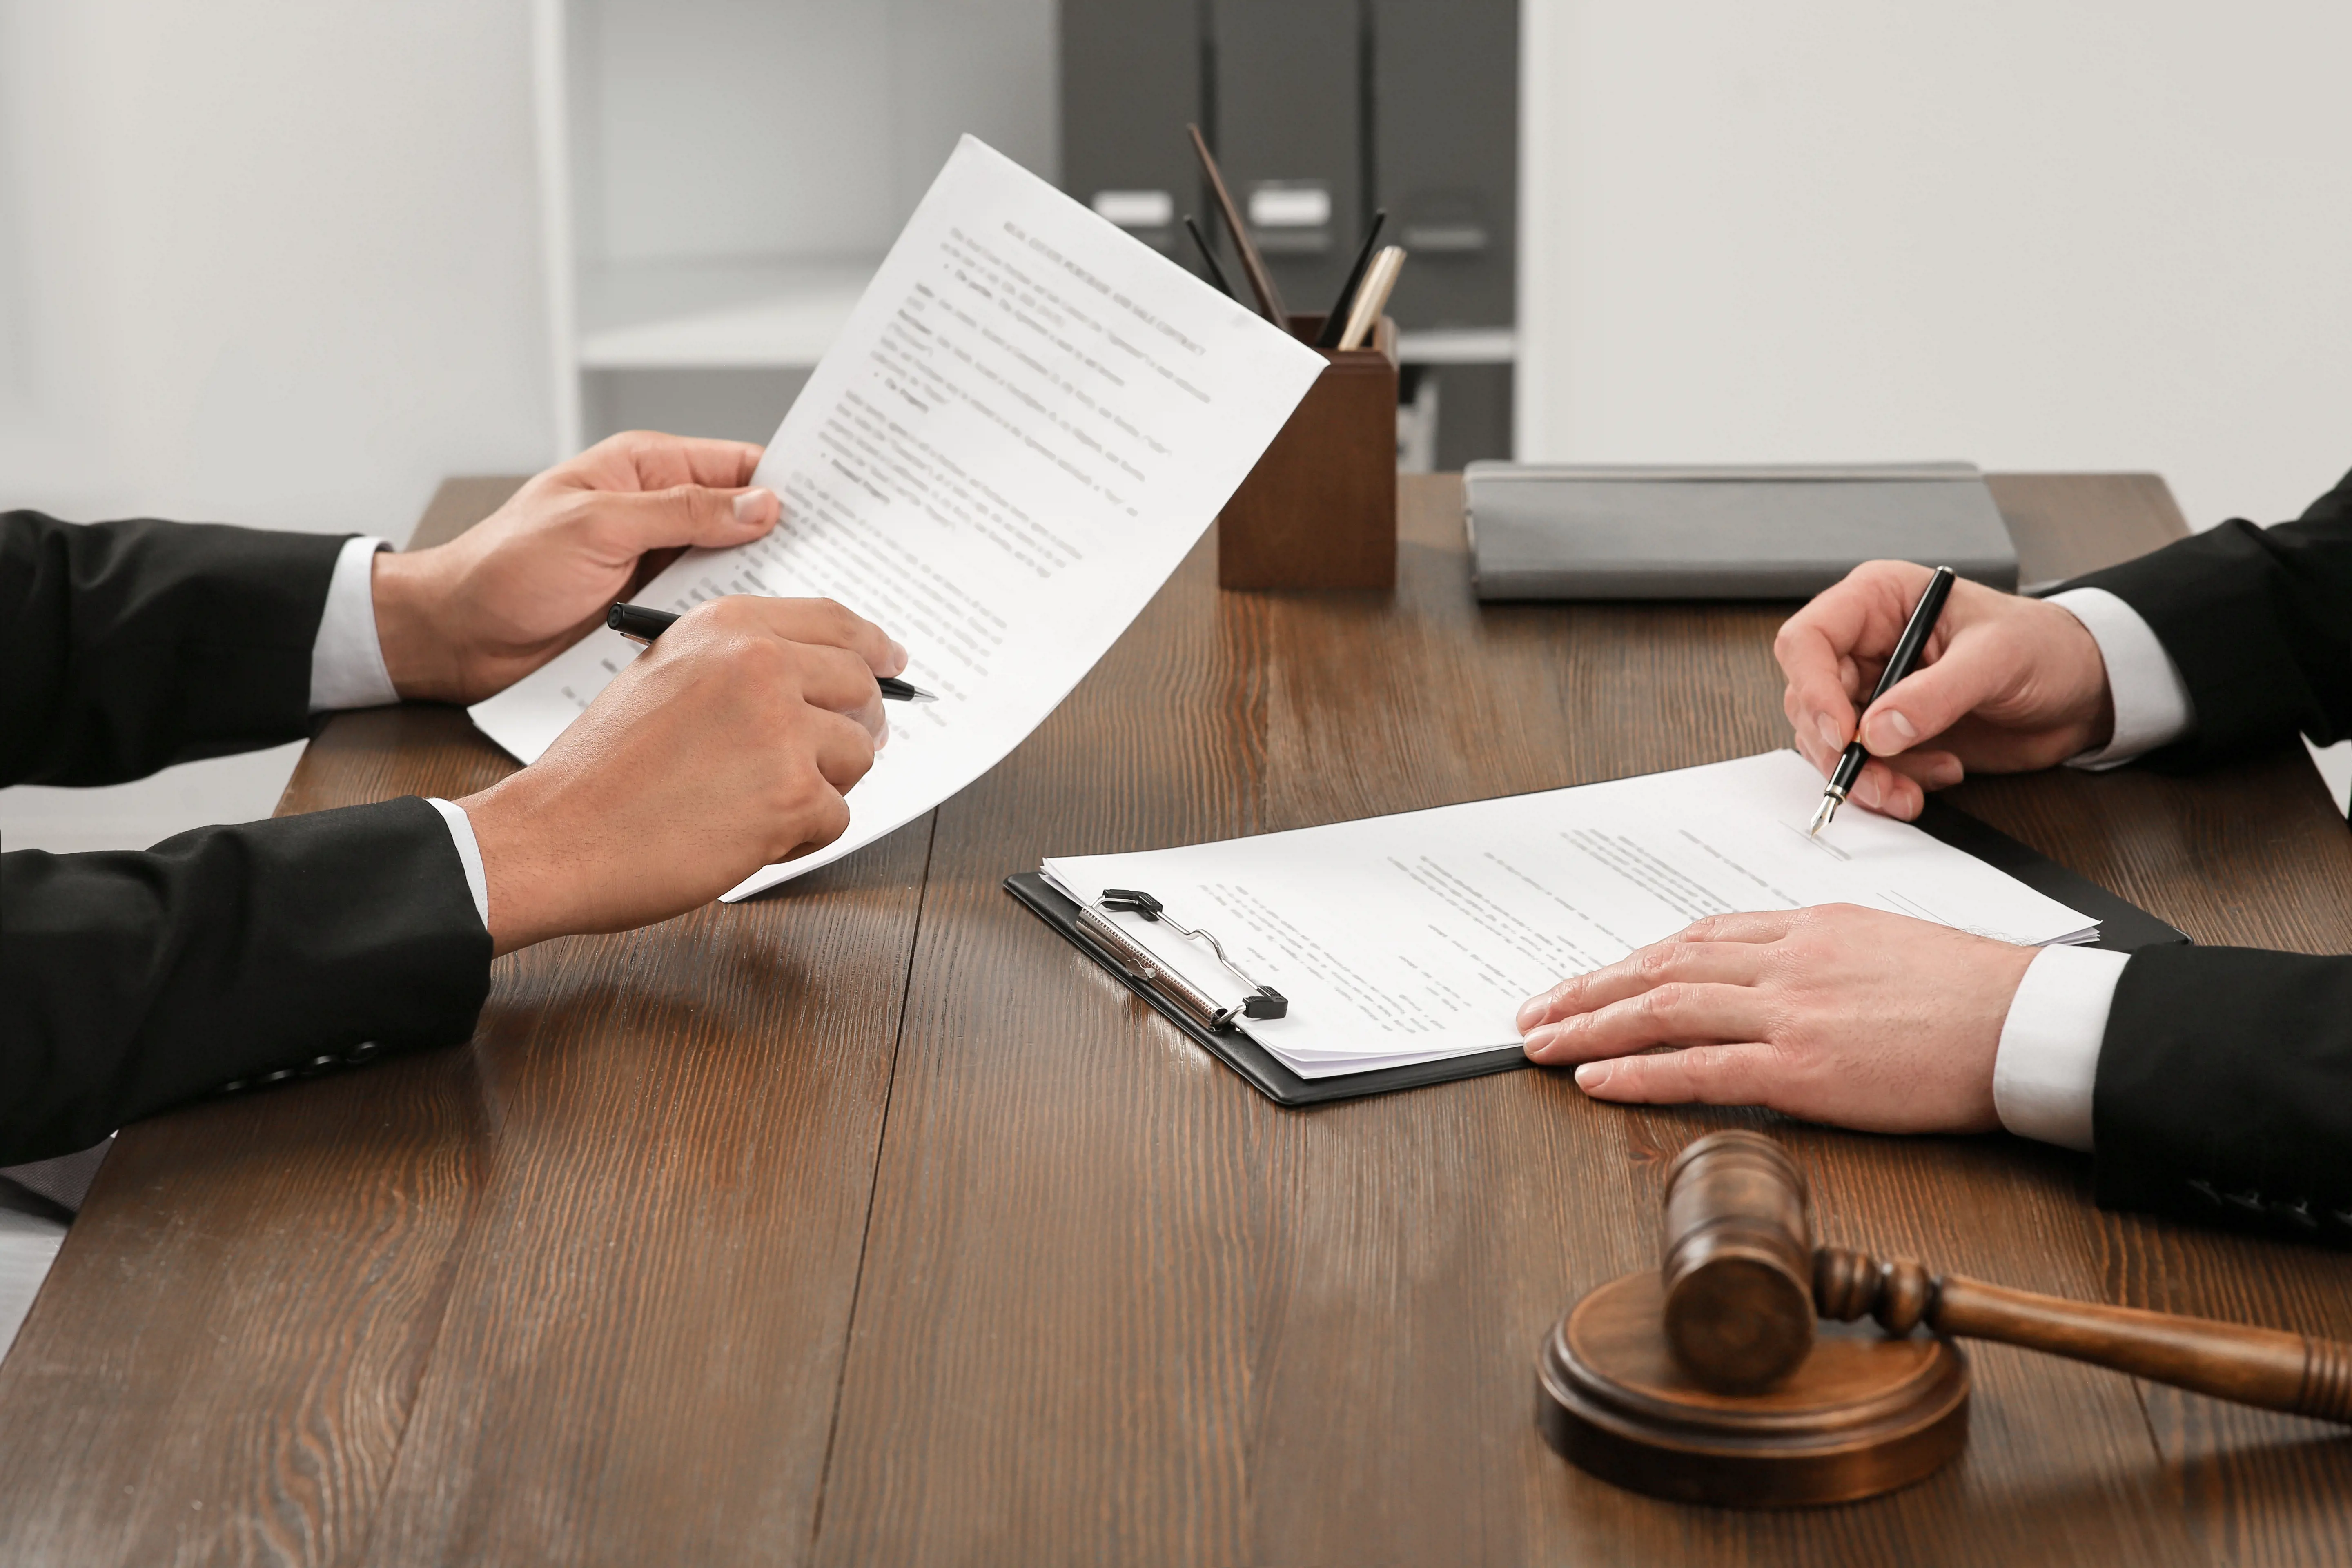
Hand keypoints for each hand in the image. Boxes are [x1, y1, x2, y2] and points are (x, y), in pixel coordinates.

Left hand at [371, 430, 807, 703]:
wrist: (453, 637)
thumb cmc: (503, 569)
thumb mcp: (596, 526)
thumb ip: (682, 512)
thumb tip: (763, 504)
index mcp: (645, 469)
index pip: (741, 464)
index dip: (796, 481)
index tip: (850, 504)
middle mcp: (659, 514)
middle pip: (749, 521)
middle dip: (799, 542)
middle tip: (857, 568)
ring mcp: (658, 567)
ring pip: (736, 572)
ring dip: (772, 590)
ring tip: (828, 612)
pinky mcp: (652, 615)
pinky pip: (710, 614)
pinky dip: (740, 626)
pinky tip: (774, 644)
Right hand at [456, 596, 904, 953]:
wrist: (556, 834)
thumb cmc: (602, 768)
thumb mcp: (664, 676)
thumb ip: (739, 665)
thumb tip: (817, 680)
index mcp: (729, 626)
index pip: (836, 622)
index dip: (873, 647)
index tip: (891, 663)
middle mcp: (762, 664)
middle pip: (859, 688)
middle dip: (856, 725)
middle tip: (837, 755)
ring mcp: (783, 729)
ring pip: (857, 755)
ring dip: (821, 786)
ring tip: (755, 802)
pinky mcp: (793, 795)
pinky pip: (837, 815)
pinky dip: (800, 836)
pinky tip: (744, 836)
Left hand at [1515, 905, 2036, 1134]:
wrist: (2025, 1022)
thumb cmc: (1968, 992)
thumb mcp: (1880, 946)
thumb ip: (1816, 956)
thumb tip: (1768, 975)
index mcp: (1805, 930)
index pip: (1696, 939)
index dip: (1633, 960)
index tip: (1592, 978)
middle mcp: (1786, 962)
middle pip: (1662, 966)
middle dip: (1589, 989)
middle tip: (1537, 1010)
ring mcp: (1790, 1013)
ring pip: (1664, 1008)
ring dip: (1592, 1025)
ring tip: (1542, 1043)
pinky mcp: (1803, 1069)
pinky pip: (1699, 1067)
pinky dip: (1638, 1071)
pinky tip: (1595, 1079)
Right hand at [1775, 561, 2116, 820]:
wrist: (2080, 689)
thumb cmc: (2043, 646)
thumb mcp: (1996, 659)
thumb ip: (1936, 694)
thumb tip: (1878, 732)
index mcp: (1877, 602)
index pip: (1808, 640)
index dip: (1813, 688)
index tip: (1843, 733)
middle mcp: (1864, 645)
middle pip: (1809, 699)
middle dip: (1839, 748)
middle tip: (1878, 779)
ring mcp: (1874, 690)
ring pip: (1828, 740)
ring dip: (1865, 775)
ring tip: (1911, 792)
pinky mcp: (1889, 731)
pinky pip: (1863, 764)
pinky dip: (1890, 783)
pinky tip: (1937, 775)